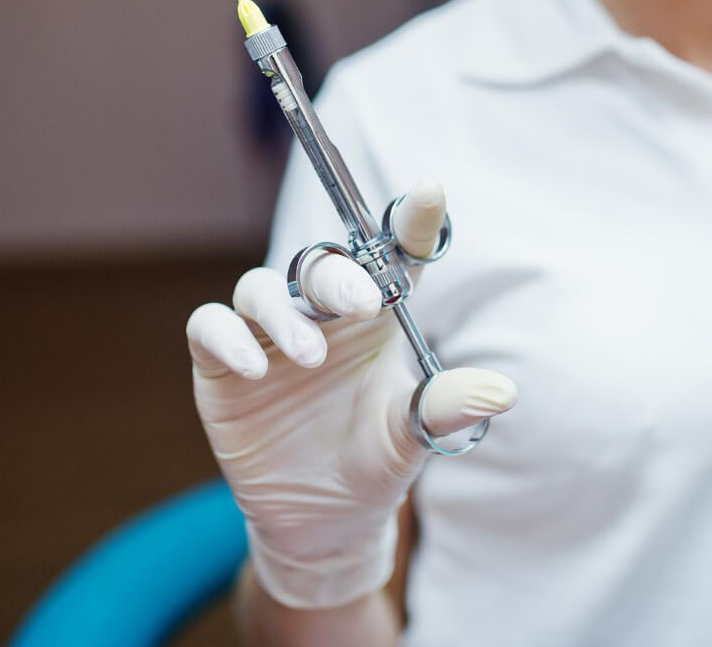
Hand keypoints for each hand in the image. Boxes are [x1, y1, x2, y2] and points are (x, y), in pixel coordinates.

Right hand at [186, 180, 517, 608]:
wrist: (323, 519)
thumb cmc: (375, 459)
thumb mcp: (414, 436)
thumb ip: (446, 408)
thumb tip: (501, 392)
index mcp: (376, 316)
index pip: (393, 254)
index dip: (410, 220)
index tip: (428, 192)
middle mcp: (320, 312)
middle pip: (322, 264)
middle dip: (341, 275)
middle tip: (363, 303)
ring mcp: (268, 333)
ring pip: (260, 286)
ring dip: (283, 313)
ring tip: (310, 356)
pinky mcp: (221, 363)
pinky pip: (209, 325)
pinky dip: (227, 337)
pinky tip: (255, 367)